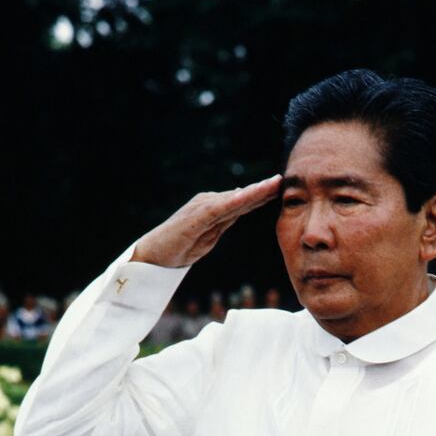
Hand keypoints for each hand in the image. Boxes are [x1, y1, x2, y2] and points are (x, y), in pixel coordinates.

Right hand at [130, 174, 281, 267]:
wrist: (153, 257)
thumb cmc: (179, 247)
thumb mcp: (210, 235)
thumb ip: (225, 220)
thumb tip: (242, 206)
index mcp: (215, 209)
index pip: (243, 201)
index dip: (263, 195)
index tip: (282, 188)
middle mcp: (209, 203)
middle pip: (241, 196)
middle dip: (263, 189)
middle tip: (283, 179)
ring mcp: (201, 208)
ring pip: (233, 199)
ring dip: (253, 192)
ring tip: (272, 184)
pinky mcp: (194, 218)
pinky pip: (217, 209)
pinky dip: (232, 202)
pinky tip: (246, 197)